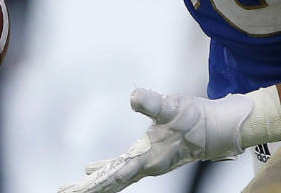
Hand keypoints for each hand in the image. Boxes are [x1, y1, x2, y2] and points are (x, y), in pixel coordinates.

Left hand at [57, 90, 255, 192]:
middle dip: (89, 188)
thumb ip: (151, 103)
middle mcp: (146, 165)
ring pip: (115, 177)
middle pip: (111, 181)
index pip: (115, 174)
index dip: (95, 183)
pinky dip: (105, 170)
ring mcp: (147, 163)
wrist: (216, 127)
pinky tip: (91, 168)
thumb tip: (134, 96)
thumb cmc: (194, 117)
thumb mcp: (172, 106)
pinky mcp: (149, 157)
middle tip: (64, 191)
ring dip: (95, 182)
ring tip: (74, 187)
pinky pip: (121, 168)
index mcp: (147, 157)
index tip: (76, 190)